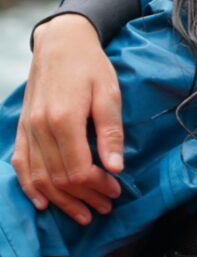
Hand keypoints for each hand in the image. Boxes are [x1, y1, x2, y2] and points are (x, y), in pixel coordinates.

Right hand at [12, 14, 124, 223]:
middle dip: (84, 198)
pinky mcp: (22, 127)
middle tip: (105, 208)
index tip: (116, 192)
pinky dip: (29, 186)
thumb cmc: (90, 66)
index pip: (78, 169)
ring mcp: (28, 128)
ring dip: (61, 200)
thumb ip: (111, 132)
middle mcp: (40, 128)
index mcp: (64, 120)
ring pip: (39, 177)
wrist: (60, 43)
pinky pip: (20, 163)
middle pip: (59, 178)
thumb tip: (116, 168)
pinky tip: (42, 202)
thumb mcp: (110, 95)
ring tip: (82, 214)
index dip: (97, 187)